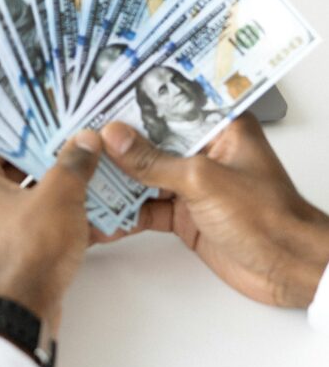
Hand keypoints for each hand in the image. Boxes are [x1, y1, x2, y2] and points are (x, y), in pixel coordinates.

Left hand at [0, 130, 102, 334]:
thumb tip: (84, 142)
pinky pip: (37, 218)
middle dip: (53, 154)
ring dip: (61, 184)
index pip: (0, 135)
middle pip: (17, 163)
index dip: (33, 125)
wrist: (19, 315)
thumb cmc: (23, 258)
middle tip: (81, 139)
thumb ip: (73, 163)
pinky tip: (93, 204)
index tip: (58, 116)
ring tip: (93, 167)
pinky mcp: (11, 246)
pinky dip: (61, 211)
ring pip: (31, 191)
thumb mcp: (58, 196)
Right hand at [101, 113, 328, 307]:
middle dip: (115, 144)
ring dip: (115, 181)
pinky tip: (100, 214)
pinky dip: (125, 213)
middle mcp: (203, 150)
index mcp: (218, 126)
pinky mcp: (185, 215)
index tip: (97, 97)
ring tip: (80, 176)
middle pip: (150, 141)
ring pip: (143, 176)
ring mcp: (193, 184)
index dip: (133, 101)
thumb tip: (115, 137)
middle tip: (77, 139)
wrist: (290, 269)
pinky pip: (147, 209)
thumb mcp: (203, 180)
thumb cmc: (268, 216)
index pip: (167, 105)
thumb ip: (154, 161)